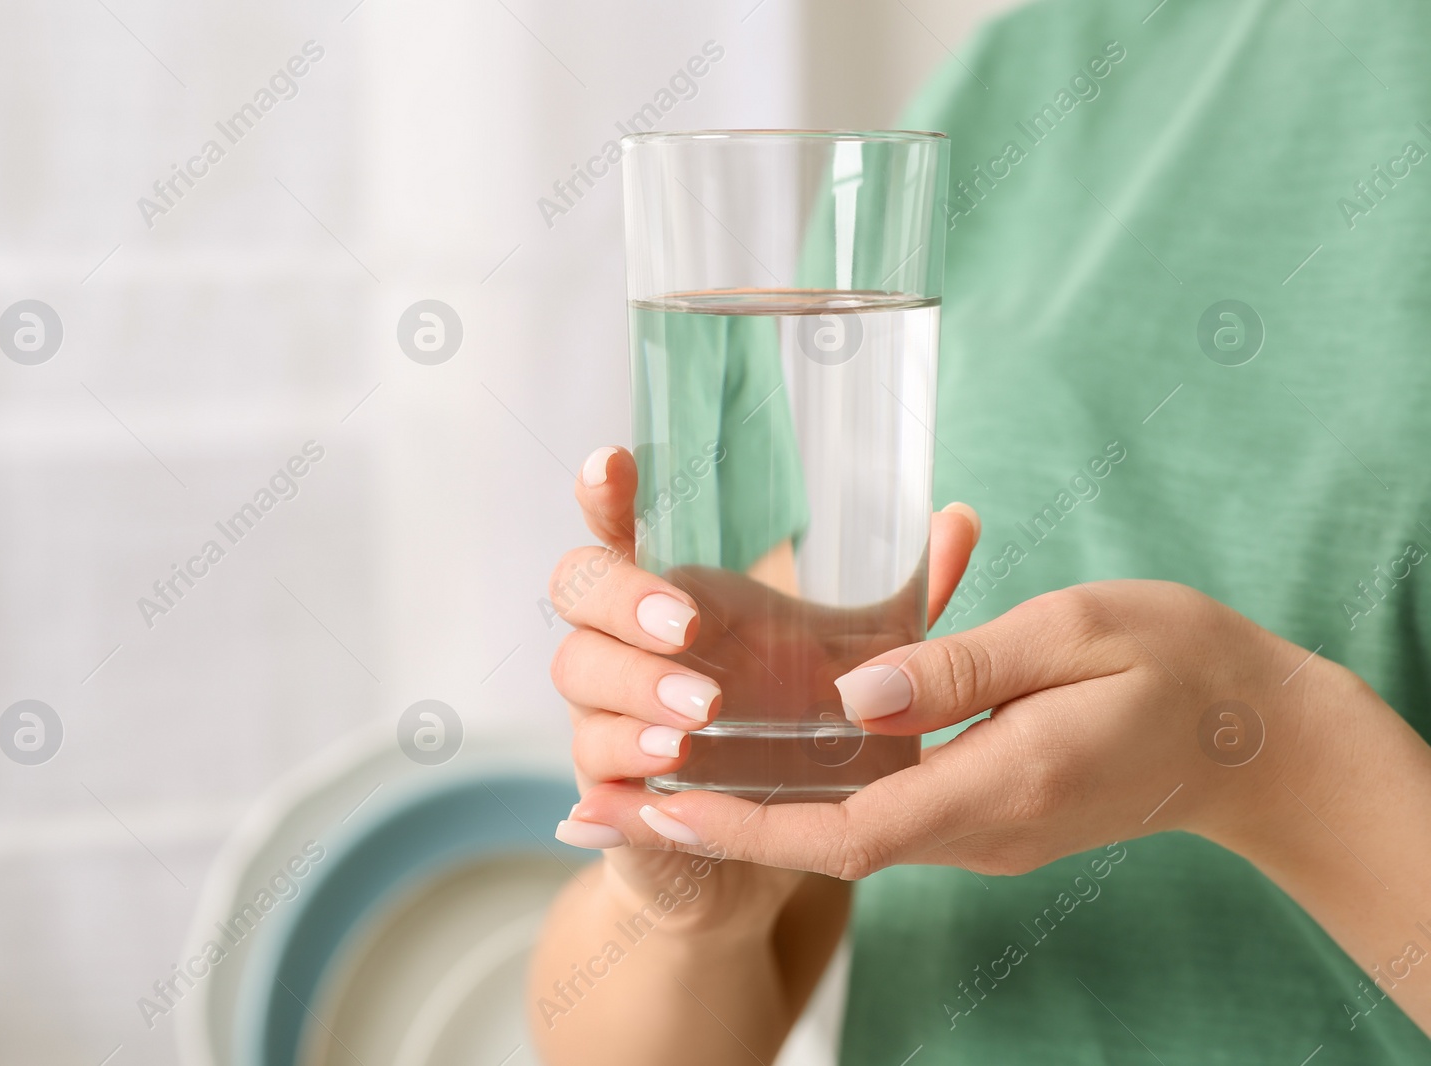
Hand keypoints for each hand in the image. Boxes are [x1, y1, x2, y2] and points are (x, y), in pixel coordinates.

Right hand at [549, 446, 979, 923]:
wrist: (752, 850)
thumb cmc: (790, 735)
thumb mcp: (856, 665)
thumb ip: (902, 600)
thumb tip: (959, 520)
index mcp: (673, 594)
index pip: (617, 526)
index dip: (603, 493)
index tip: (613, 465)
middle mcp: (625, 641)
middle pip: (577, 585)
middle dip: (622, 598)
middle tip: (688, 628)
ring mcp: (605, 708)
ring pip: (576, 669)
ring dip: (633, 686)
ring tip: (697, 715)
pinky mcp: (605, 780)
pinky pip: (590, 755)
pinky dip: (625, 755)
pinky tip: (670, 764)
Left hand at [573, 575, 1326, 880]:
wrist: (1251, 737)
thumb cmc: (1174, 662)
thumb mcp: (1073, 633)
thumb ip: (958, 666)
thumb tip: (853, 693)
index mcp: (1001, 783)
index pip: (850, 829)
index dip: (746, 824)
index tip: (658, 807)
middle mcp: (980, 829)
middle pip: (827, 846)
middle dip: (715, 830)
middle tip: (608, 802)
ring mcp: (983, 834)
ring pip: (845, 837)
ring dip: (749, 817)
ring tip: (649, 785)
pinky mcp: (985, 817)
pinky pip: (879, 818)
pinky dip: (803, 802)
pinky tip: (752, 770)